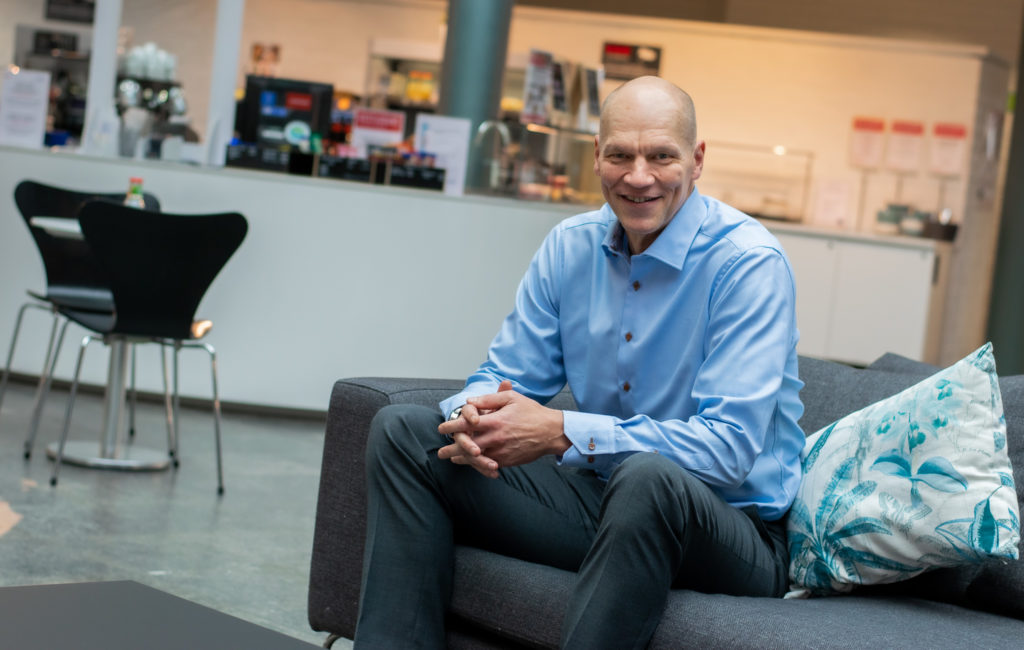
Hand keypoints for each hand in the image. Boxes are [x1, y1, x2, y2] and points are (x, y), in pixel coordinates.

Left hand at [438, 381, 569, 476]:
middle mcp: (495, 438)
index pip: (466, 424)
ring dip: (462, 459)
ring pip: (476, 458)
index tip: (441, 428)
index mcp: (495, 420)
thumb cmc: (531, 412)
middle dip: (451, 449)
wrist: (551, 432)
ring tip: (452, 459)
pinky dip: (478, 465)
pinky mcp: (507, 460)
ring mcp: (501, 451)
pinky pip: (488, 465)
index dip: (451, 426)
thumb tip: (470, 401)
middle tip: (440, 452)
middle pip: (467, 446)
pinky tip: (472, 464)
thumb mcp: (511, 398)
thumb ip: (489, 398)